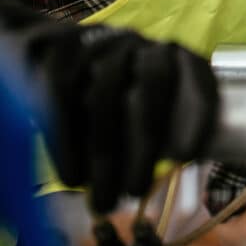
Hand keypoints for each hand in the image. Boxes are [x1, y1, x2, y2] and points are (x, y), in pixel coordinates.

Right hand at [0, 0, 218, 212]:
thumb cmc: (107, 90)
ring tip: (104, 201)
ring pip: (104, 99)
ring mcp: (99, 45)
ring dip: (105, 156)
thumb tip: (179, 164)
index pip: (193, 70)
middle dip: (144, 146)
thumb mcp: (138, 99)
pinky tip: (73, 179)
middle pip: (150, 88)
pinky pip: (64, 99)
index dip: (198, 109)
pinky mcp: (60, 53)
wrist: (47, 51)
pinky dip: (68, 145)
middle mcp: (137, 43)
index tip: (187, 156)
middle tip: (136, 192)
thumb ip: (160, 123)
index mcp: (166, 53)